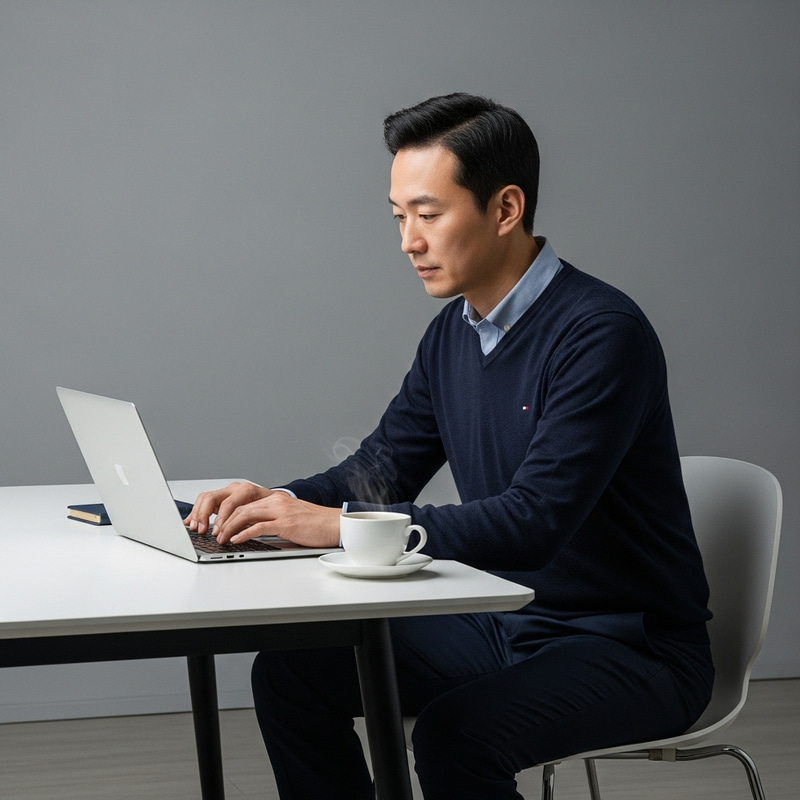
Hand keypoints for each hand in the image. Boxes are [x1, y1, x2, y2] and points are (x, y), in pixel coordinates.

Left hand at [185, 482, 340, 547]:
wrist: (334, 524)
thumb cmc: (315, 524)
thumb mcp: (289, 518)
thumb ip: (271, 520)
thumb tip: (251, 531)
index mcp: (275, 499)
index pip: (243, 504)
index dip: (226, 514)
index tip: (216, 525)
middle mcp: (275, 501)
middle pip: (240, 507)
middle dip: (222, 521)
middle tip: (213, 533)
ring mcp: (280, 511)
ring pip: (245, 515)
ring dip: (228, 528)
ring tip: (220, 538)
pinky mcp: (285, 523)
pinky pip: (258, 526)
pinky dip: (243, 534)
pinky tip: (235, 540)